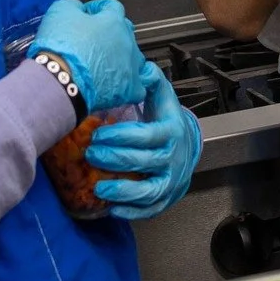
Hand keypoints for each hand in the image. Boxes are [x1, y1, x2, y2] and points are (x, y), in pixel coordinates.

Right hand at [29, 0, 147, 111]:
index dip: (99, 9)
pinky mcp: (131, 88)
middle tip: (94, 39)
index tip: (87, 15)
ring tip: (110, 63)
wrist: (61, 79)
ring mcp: (132, 66)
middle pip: (126, 32)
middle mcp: (127, 41)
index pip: (112, 7)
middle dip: (111, 33)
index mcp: (113, 21)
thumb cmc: (62, 46)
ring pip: (137, 57)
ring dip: (125, 57)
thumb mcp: (60, 11)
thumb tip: (79, 9)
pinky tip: (134, 82)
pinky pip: (146, 83)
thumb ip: (74, 5)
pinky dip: (141, 81)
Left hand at [84, 63, 201, 219]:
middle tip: (91, 154)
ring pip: (148, 189)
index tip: (98, 133)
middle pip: (143, 161)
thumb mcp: (163, 97)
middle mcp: (173, 157)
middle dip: (114, 159)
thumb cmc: (167, 121)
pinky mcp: (165, 197)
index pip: (148, 135)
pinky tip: (112, 208)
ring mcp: (170, 180)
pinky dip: (132, 212)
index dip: (122, 136)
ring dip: (123, 190)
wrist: (187, 146)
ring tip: (99, 187)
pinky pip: (150, 208)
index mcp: (171, 131)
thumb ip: (152, 81)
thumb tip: (141, 68)